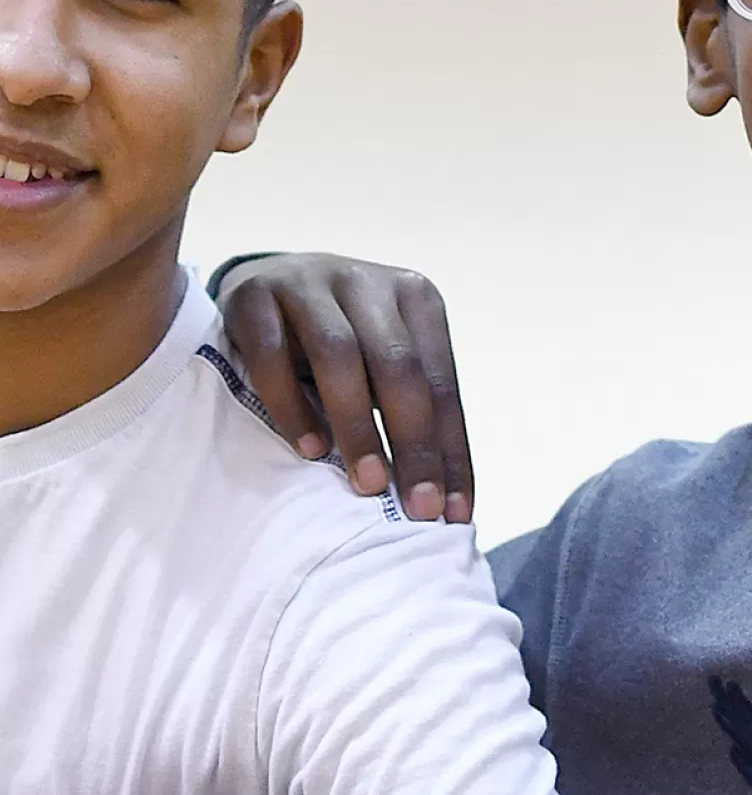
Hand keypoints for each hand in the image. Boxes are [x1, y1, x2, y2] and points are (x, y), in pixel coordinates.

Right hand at [213, 254, 472, 523]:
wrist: (264, 280)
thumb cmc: (340, 339)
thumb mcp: (381, 360)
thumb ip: (409, 410)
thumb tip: (441, 504)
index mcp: (415, 296)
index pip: (440, 380)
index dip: (450, 449)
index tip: (454, 514)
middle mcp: (367, 281)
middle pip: (398, 365)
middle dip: (414, 443)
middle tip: (417, 509)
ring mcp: (309, 282)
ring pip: (340, 354)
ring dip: (358, 425)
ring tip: (368, 484)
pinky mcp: (254, 294)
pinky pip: (271, 351)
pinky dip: (290, 403)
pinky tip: (307, 448)